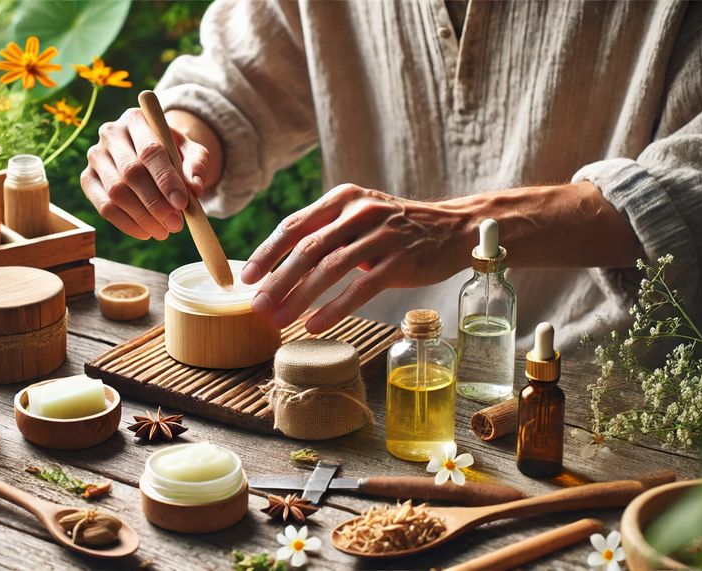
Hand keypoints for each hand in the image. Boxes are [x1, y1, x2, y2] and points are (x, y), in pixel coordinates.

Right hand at [81, 108, 211, 239]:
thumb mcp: (191, 152)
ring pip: (116, 192)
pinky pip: (103, 207)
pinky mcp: (88, 179)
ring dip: (142, 217)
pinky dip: (126, 224)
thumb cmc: (173, 152)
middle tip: (176, 224)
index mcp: (137, 119)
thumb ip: (196, 166)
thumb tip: (195, 189)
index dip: (166, 179)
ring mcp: (95, 156)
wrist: (151, 153)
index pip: (150, 150)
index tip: (183, 203)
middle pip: (131, 172)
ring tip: (164, 231)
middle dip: (155, 203)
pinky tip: (146, 232)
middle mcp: (110, 133)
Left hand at [241, 184, 470, 332]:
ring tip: (279, 320)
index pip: (295, 224)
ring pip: (331, 268)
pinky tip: (314, 325)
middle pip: (308, 248)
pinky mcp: (401, 261)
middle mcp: (360, 212)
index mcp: (343, 198)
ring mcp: (382, 235)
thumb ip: (325, 232)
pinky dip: (334, 309)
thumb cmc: (396, 228)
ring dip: (300, 297)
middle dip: (278, 280)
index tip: (247, 278)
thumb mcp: (359, 216)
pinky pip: (361, 288)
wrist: (454, 227)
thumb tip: (278, 267)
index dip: (268, 252)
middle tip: (257, 306)